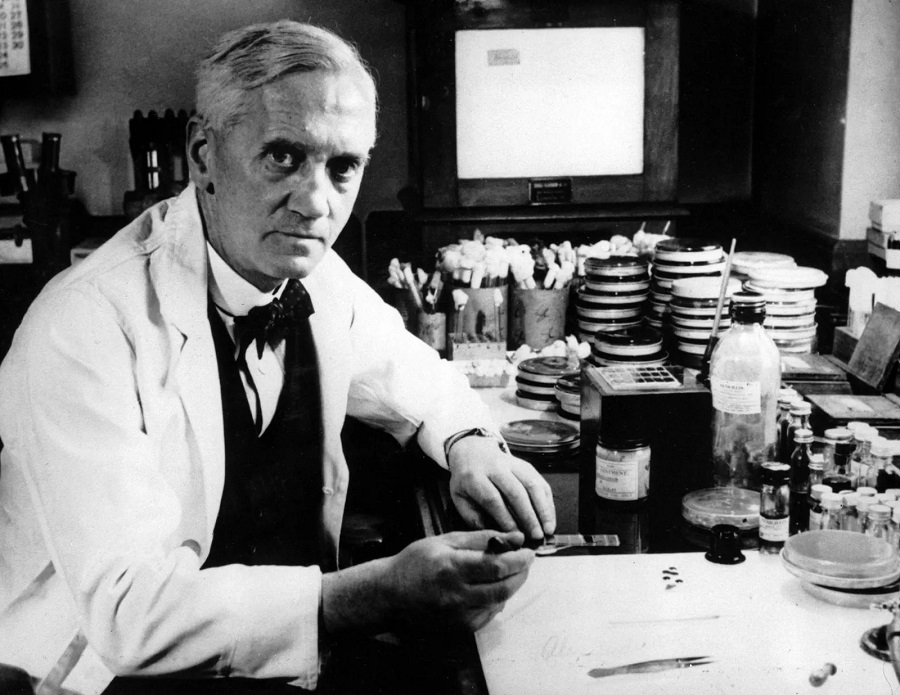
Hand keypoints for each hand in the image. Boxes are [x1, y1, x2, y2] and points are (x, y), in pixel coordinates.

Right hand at [384, 530, 533, 631]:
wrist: (390, 594)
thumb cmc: (415, 562)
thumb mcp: (445, 541)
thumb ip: (481, 538)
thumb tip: (514, 537)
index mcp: (451, 567)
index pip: (496, 566)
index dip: (519, 560)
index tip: (528, 552)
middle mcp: (455, 595)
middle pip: (503, 588)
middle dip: (521, 574)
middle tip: (525, 563)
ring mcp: (457, 615)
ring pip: (499, 603)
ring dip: (511, 587)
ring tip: (509, 573)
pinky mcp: (459, 628)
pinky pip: (488, 615)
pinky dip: (496, 601)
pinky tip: (490, 589)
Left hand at [447, 436, 555, 540]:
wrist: (472, 452)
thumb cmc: (466, 482)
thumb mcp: (460, 499)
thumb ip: (473, 518)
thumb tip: (495, 536)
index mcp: (475, 477)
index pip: (492, 498)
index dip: (505, 517)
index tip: (515, 534)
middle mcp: (495, 468)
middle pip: (515, 491)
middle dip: (528, 516)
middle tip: (536, 536)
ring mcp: (513, 464)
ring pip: (532, 484)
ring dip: (543, 508)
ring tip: (548, 529)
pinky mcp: (526, 465)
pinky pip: (540, 482)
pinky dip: (547, 501)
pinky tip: (550, 518)